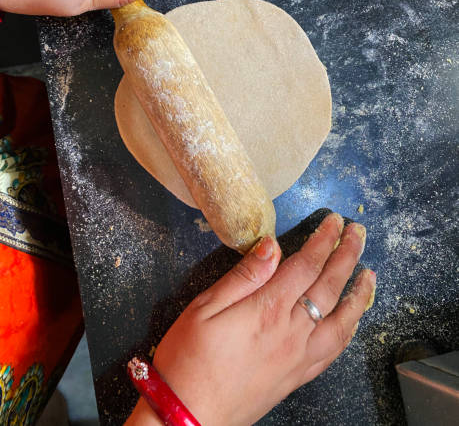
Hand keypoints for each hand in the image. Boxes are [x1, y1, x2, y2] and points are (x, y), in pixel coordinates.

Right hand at [127, 212, 375, 425]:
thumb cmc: (189, 357)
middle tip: (358, 232)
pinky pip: (335, 350)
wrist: (188, 417)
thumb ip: (243, 275)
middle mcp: (292, 331)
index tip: (335, 221)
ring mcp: (300, 357)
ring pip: (342, 321)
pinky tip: (353, 319)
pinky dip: (350, 329)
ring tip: (369, 273)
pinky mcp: (298, 377)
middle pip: (330, 286)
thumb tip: (272, 245)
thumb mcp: (205, 307)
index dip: (324, 239)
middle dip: (347, 255)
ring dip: (358, 293)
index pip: (307, 265)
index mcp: (269, 309)